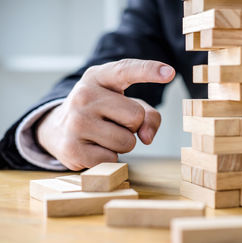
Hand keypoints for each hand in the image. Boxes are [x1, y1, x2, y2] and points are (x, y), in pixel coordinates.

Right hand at [36, 59, 174, 169]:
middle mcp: (84, 95)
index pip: (126, 70)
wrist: (58, 128)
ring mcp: (75, 122)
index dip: (149, 70)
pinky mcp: (72, 149)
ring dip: (123, 143)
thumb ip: (148, 115)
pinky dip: (109, 157)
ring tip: (104, 135)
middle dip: (133, 125)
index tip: (170, 73)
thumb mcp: (124, 103)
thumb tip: (146, 138)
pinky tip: (93, 148)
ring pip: (127, 142)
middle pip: (136, 117)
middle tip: (114, 122)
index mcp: (98, 77)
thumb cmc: (101, 112)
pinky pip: (112, 159)